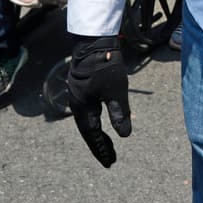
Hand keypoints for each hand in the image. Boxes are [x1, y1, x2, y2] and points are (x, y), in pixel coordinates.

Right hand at [68, 36, 131, 167]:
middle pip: (89, 130)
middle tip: (111, 158)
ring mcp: (79, 94)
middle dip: (100, 144)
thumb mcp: (116, 91)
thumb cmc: (106, 65)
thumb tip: (124, 136)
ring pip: (89, 120)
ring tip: (109, 144)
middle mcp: (77, 103)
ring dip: (98, 133)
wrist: (95, 41)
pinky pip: (90, 110)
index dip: (101, 149)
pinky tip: (104, 120)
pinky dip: (97, 120)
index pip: (92, 134)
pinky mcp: (83, 87)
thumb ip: (120, 114)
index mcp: (82, 106)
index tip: (110, 162)